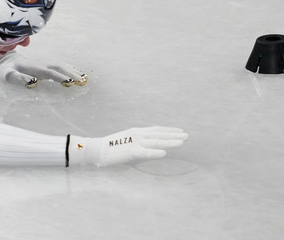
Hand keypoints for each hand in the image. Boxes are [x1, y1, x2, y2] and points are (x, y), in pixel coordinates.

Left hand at [0, 52, 86, 87]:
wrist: (4, 60)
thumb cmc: (5, 70)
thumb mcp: (8, 75)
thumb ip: (19, 78)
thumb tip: (33, 82)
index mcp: (32, 68)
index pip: (49, 72)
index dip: (59, 77)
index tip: (71, 82)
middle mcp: (40, 65)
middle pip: (58, 67)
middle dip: (71, 74)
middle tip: (83, 82)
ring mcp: (42, 64)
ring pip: (60, 65)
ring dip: (72, 71)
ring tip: (84, 79)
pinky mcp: (43, 66)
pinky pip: (58, 66)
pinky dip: (69, 69)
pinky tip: (76, 74)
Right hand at [70, 127, 188, 166]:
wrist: (96, 149)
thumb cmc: (112, 148)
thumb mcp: (128, 142)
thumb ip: (140, 144)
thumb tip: (151, 147)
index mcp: (137, 132)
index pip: (156, 130)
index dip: (169, 130)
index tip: (180, 131)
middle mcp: (137, 134)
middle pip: (159, 134)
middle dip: (174, 135)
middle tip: (188, 136)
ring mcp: (134, 142)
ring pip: (156, 142)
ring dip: (169, 142)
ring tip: (182, 142)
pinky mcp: (130, 151)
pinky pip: (145, 152)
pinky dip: (155, 153)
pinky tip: (165, 154)